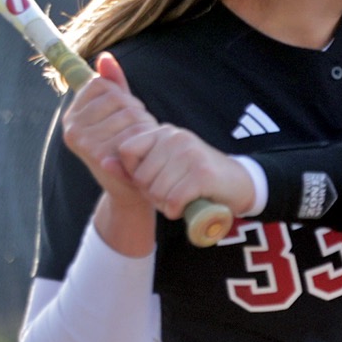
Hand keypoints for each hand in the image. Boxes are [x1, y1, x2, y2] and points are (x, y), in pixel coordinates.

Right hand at [62, 55, 158, 254]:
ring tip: (140, 144)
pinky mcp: (97, 154)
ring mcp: (83, 141)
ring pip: (128, 113)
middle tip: (136, 134)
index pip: (101, 84)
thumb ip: (113, 85)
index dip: (121, 97)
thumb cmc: (126, 147)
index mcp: (73, 114)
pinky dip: (144, 140)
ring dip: (143, 126)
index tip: (123, 117)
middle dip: (136, 113)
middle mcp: (72, 126)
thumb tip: (105, 57)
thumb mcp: (118, 114)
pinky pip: (132, 132)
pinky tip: (141, 153)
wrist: (130, 189)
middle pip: (117, 98)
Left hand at [117, 125, 255, 220]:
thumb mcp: (163, 167)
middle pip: (140, 176)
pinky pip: (174, 200)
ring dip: (165, 203)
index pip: (127, 151)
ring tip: (181, 198)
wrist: (238, 183)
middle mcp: (175, 137)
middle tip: (171, 193)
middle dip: (152, 193)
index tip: (154, 179)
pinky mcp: (202, 173)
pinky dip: (177, 210)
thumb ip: (133, 167)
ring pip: (156, 190)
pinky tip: (187, 205)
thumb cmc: (194, 178)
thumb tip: (103, 163)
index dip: (135, 173)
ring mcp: (189, 153)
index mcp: (162, 131)